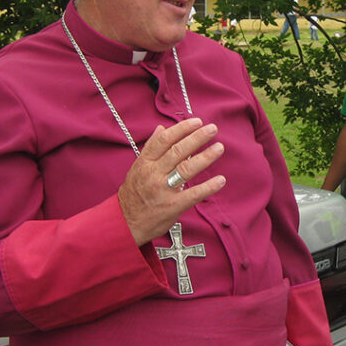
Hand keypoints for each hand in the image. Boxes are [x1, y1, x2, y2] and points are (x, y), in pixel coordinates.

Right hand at [117, 118, 225, 245]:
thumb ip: (150, 148)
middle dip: (197, 138)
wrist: (124, 223)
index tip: (196, 122)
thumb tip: (161, 128)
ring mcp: (163, 190)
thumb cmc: (133, 194)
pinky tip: (220, 180)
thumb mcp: (137, 168)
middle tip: (212, 129)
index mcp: (145, 162)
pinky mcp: (173, 206)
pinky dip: (208, 187)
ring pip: (186, 169)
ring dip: (205, 157)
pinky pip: (193, 194)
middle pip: (178, 151)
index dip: (181, 129)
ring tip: (219, 148)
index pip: (164, 140)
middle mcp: (154, 174)